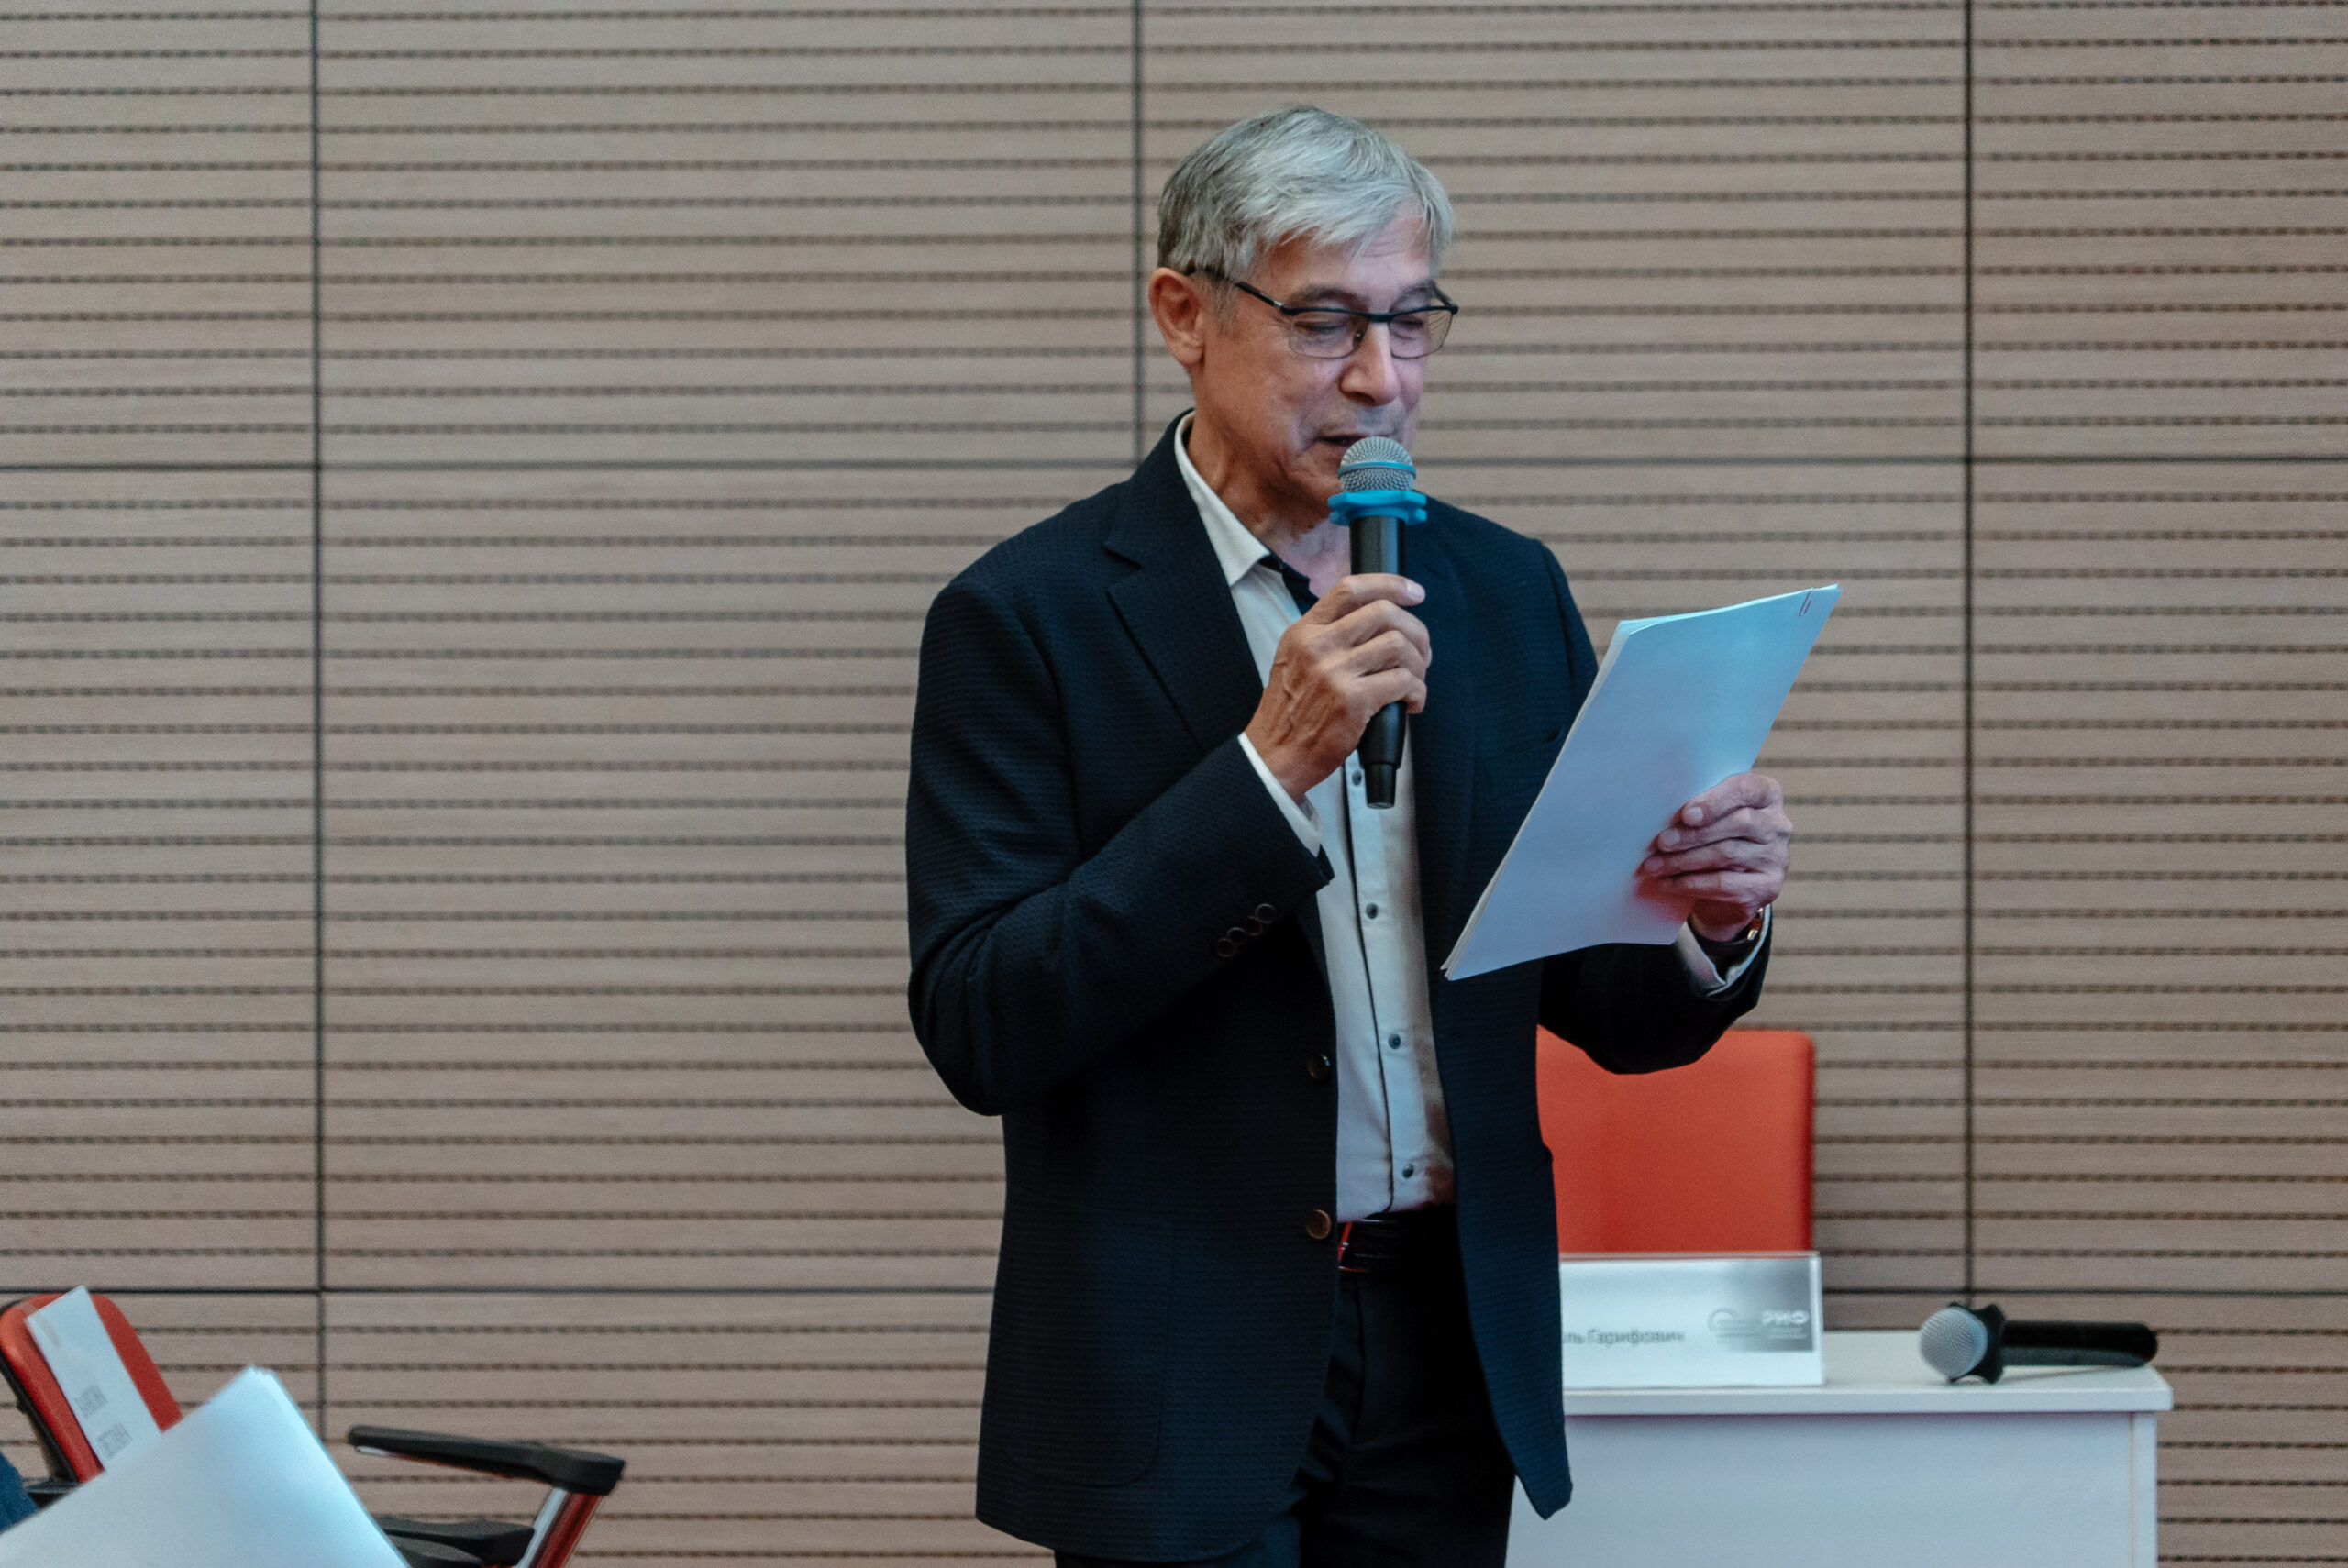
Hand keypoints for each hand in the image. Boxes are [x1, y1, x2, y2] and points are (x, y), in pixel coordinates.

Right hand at [1244, 573, 1430, 800]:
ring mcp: (1334, 672)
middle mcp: (1318, 646)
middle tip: (1421, 651)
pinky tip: (1411, 703)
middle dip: (1415, 630)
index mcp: (1304, 632)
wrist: (1276, 754)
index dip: (1390, 584)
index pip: (1350, 589)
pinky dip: (1417, 692)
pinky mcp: (1352, 700)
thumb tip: (1378, 623)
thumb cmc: (1290, 713)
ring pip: (1399, 645)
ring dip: (1419, 664)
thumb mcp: (1295, 660)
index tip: (1414, 592)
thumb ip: (1327, 637)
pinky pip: (1403, 681)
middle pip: (1384, 612)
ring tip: (1415, 681)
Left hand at [1638, 772, 1790, 939]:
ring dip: (1684, 861)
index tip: (1687, 814)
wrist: (1729, 886)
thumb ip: (1698, 806)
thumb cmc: (1713, 837)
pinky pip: (1724, 884)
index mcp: (1766, 795)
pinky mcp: (1767, 887)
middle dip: (1693, 834)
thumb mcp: (1710, 815)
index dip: (1716, 801)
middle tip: (1661, 842)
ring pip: (1727, 854)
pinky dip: (1690, 884)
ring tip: (1654, 865)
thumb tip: (1661, 808)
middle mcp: (1778, 825)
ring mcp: (1777, 858)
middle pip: (1738, 823)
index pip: (1747, 789)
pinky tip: (1667, 883)